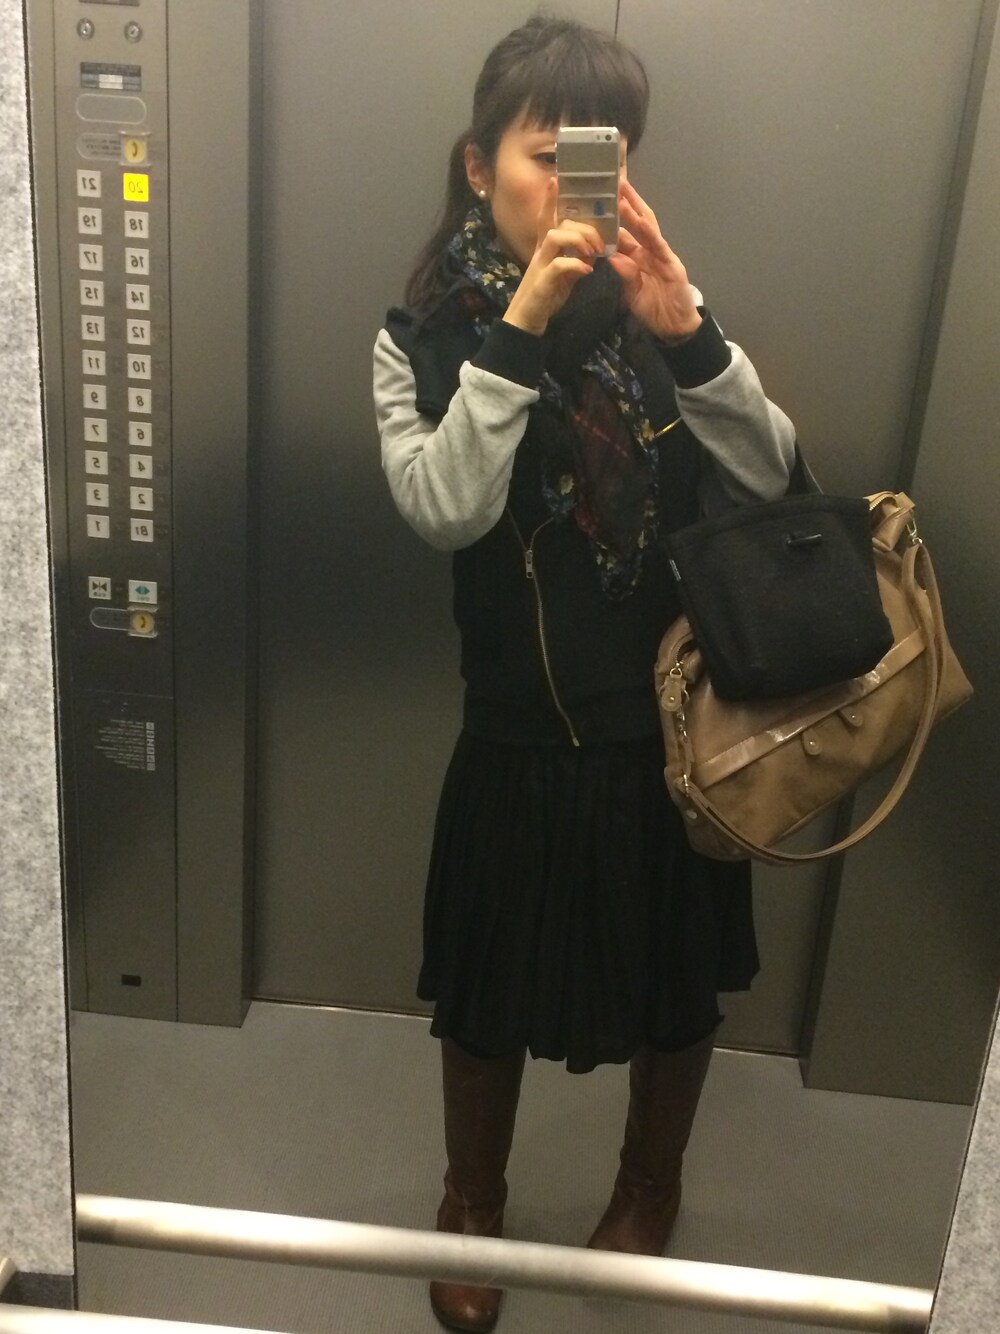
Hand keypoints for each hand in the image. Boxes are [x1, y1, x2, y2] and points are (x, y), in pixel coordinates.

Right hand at [504, 179, 605, 335]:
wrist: (527, 320)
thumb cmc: (546, 295)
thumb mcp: (564, 273)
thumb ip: (576, 258)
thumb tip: (592, 248)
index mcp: (546, 248)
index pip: (547, 217)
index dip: (550, 198)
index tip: (556, 179)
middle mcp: (541, 252)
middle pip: (559, 224)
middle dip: (583, 226)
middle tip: (600, 240)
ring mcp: (540, 266)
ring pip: (555, 236)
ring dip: (579, 239)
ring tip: (594, 251)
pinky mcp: (542, 283)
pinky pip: (558, 265)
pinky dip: (575, 264)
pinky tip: (587, 269)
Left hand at [608, 179, 701, 340]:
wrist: (675, 328)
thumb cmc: (654, 309)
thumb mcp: (633, 292)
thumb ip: (625, 273)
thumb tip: (610, 255)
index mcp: (639, 257)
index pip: (624, 232)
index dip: (612, 217)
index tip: (598, 202)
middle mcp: (650, 251)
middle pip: (637, 221)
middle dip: (626, 202)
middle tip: (612, 182)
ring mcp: (662, 255)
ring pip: (648, 228)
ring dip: (635, 211)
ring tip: (622, 194)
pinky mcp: (672, 264)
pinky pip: (659, 246)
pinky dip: (650, 233)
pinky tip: (641, 222)